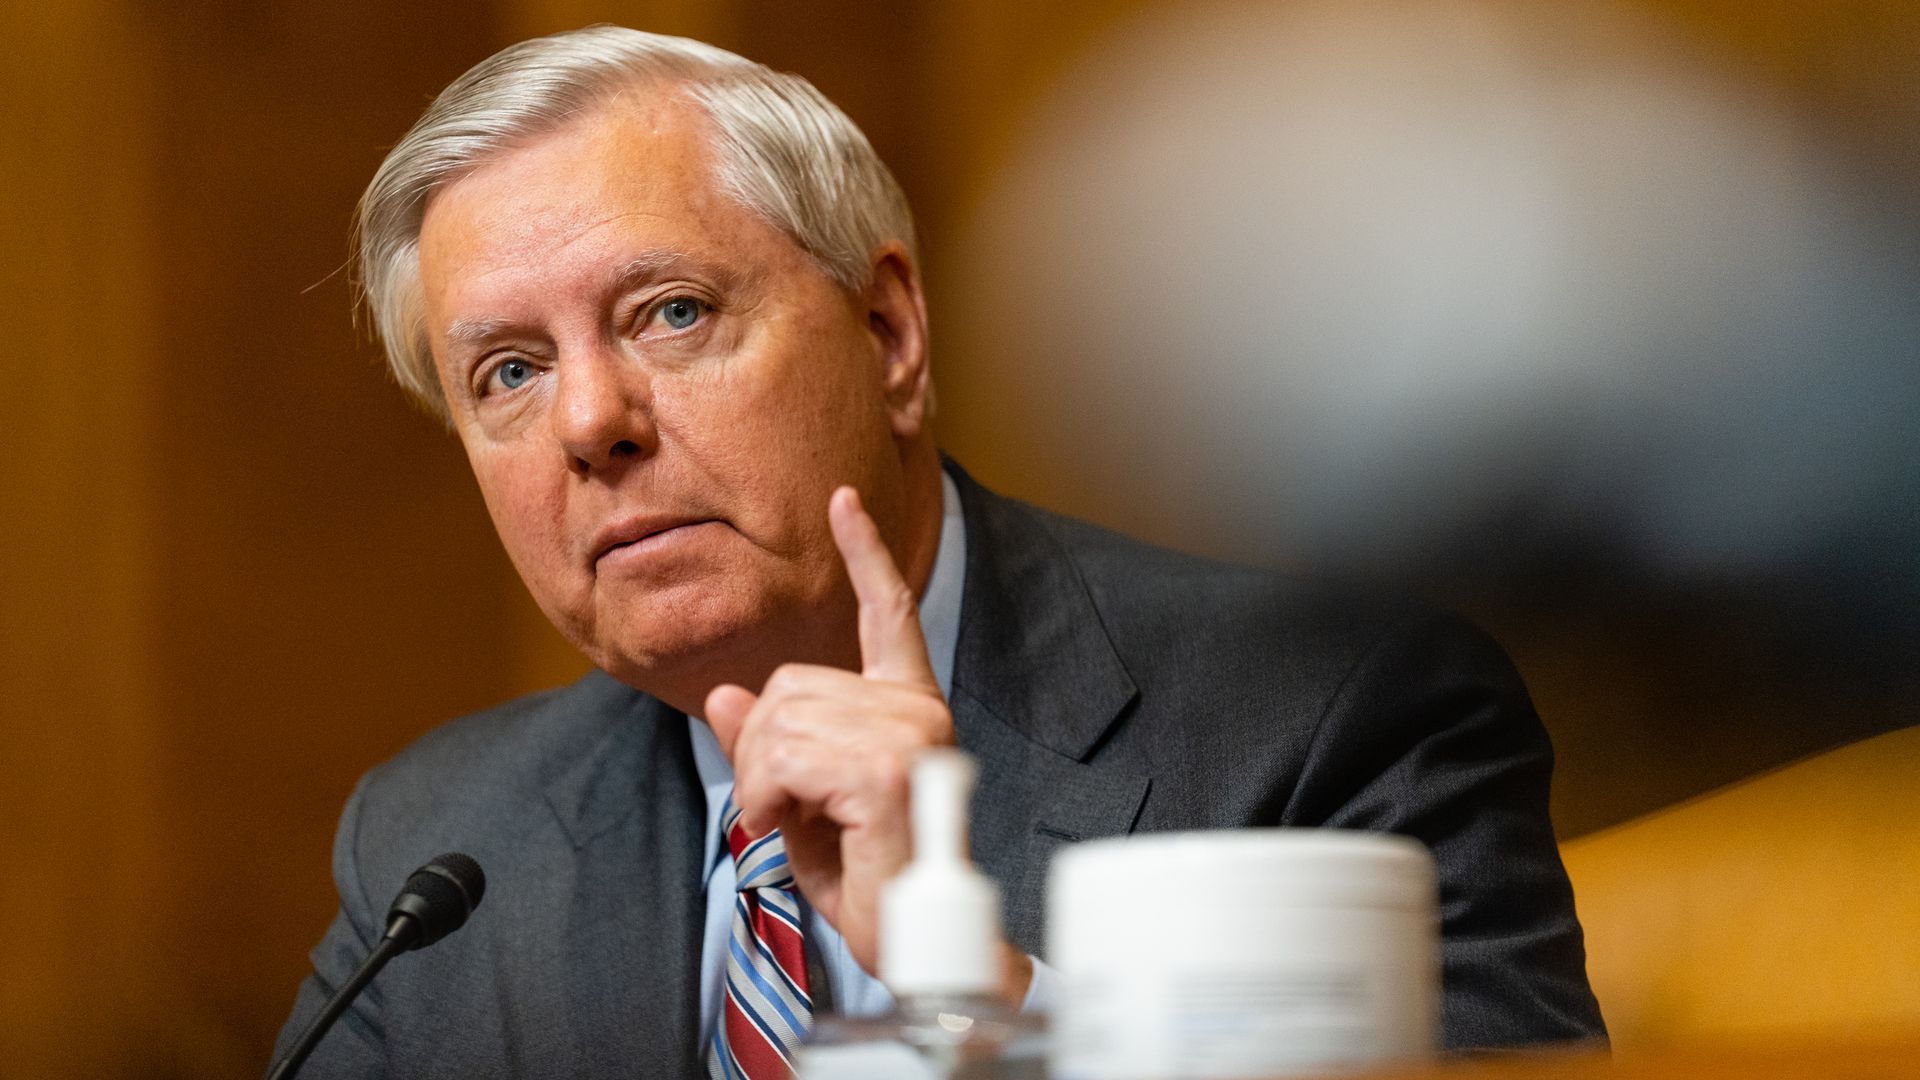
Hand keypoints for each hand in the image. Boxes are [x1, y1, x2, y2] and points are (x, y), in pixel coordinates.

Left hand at [705, 485, 952, 978]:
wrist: (913, 947)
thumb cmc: (867, 881)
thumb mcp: (801, 805)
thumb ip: (768, 747)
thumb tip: (726, 698)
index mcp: (907, 705)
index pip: (886, 612)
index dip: (863, 553)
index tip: (843, 501)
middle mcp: (917, 709)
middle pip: (789, 683)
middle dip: (761, 749)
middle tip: (782, 807)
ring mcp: (910, 735)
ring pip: (779, 718)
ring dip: (762, 781)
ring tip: (795, 823)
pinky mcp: (888, 770)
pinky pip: (786, 757)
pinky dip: (768, 797)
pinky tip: (791, 828)